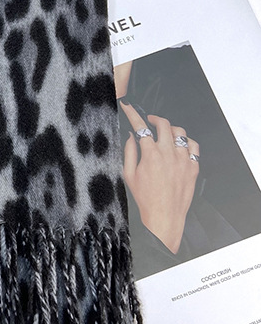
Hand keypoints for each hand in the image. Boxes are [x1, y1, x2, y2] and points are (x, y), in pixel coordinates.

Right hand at [120, 102, 199, 253]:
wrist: (164, 216)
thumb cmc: (146, 198)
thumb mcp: (129, 174)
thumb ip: (129, 152)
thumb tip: (131, 137)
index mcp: (150, 154)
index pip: (140, 126)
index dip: (133, 113)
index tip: (129, 107)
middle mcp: (168, 154)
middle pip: (164, 124)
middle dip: (154, 118)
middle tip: (149, 120)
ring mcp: (183, 160)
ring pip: (180, 132)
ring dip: (170, 129)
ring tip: (165, 132)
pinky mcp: (193, 167)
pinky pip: (194, 147)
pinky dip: (186, 142)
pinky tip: (180, 145)